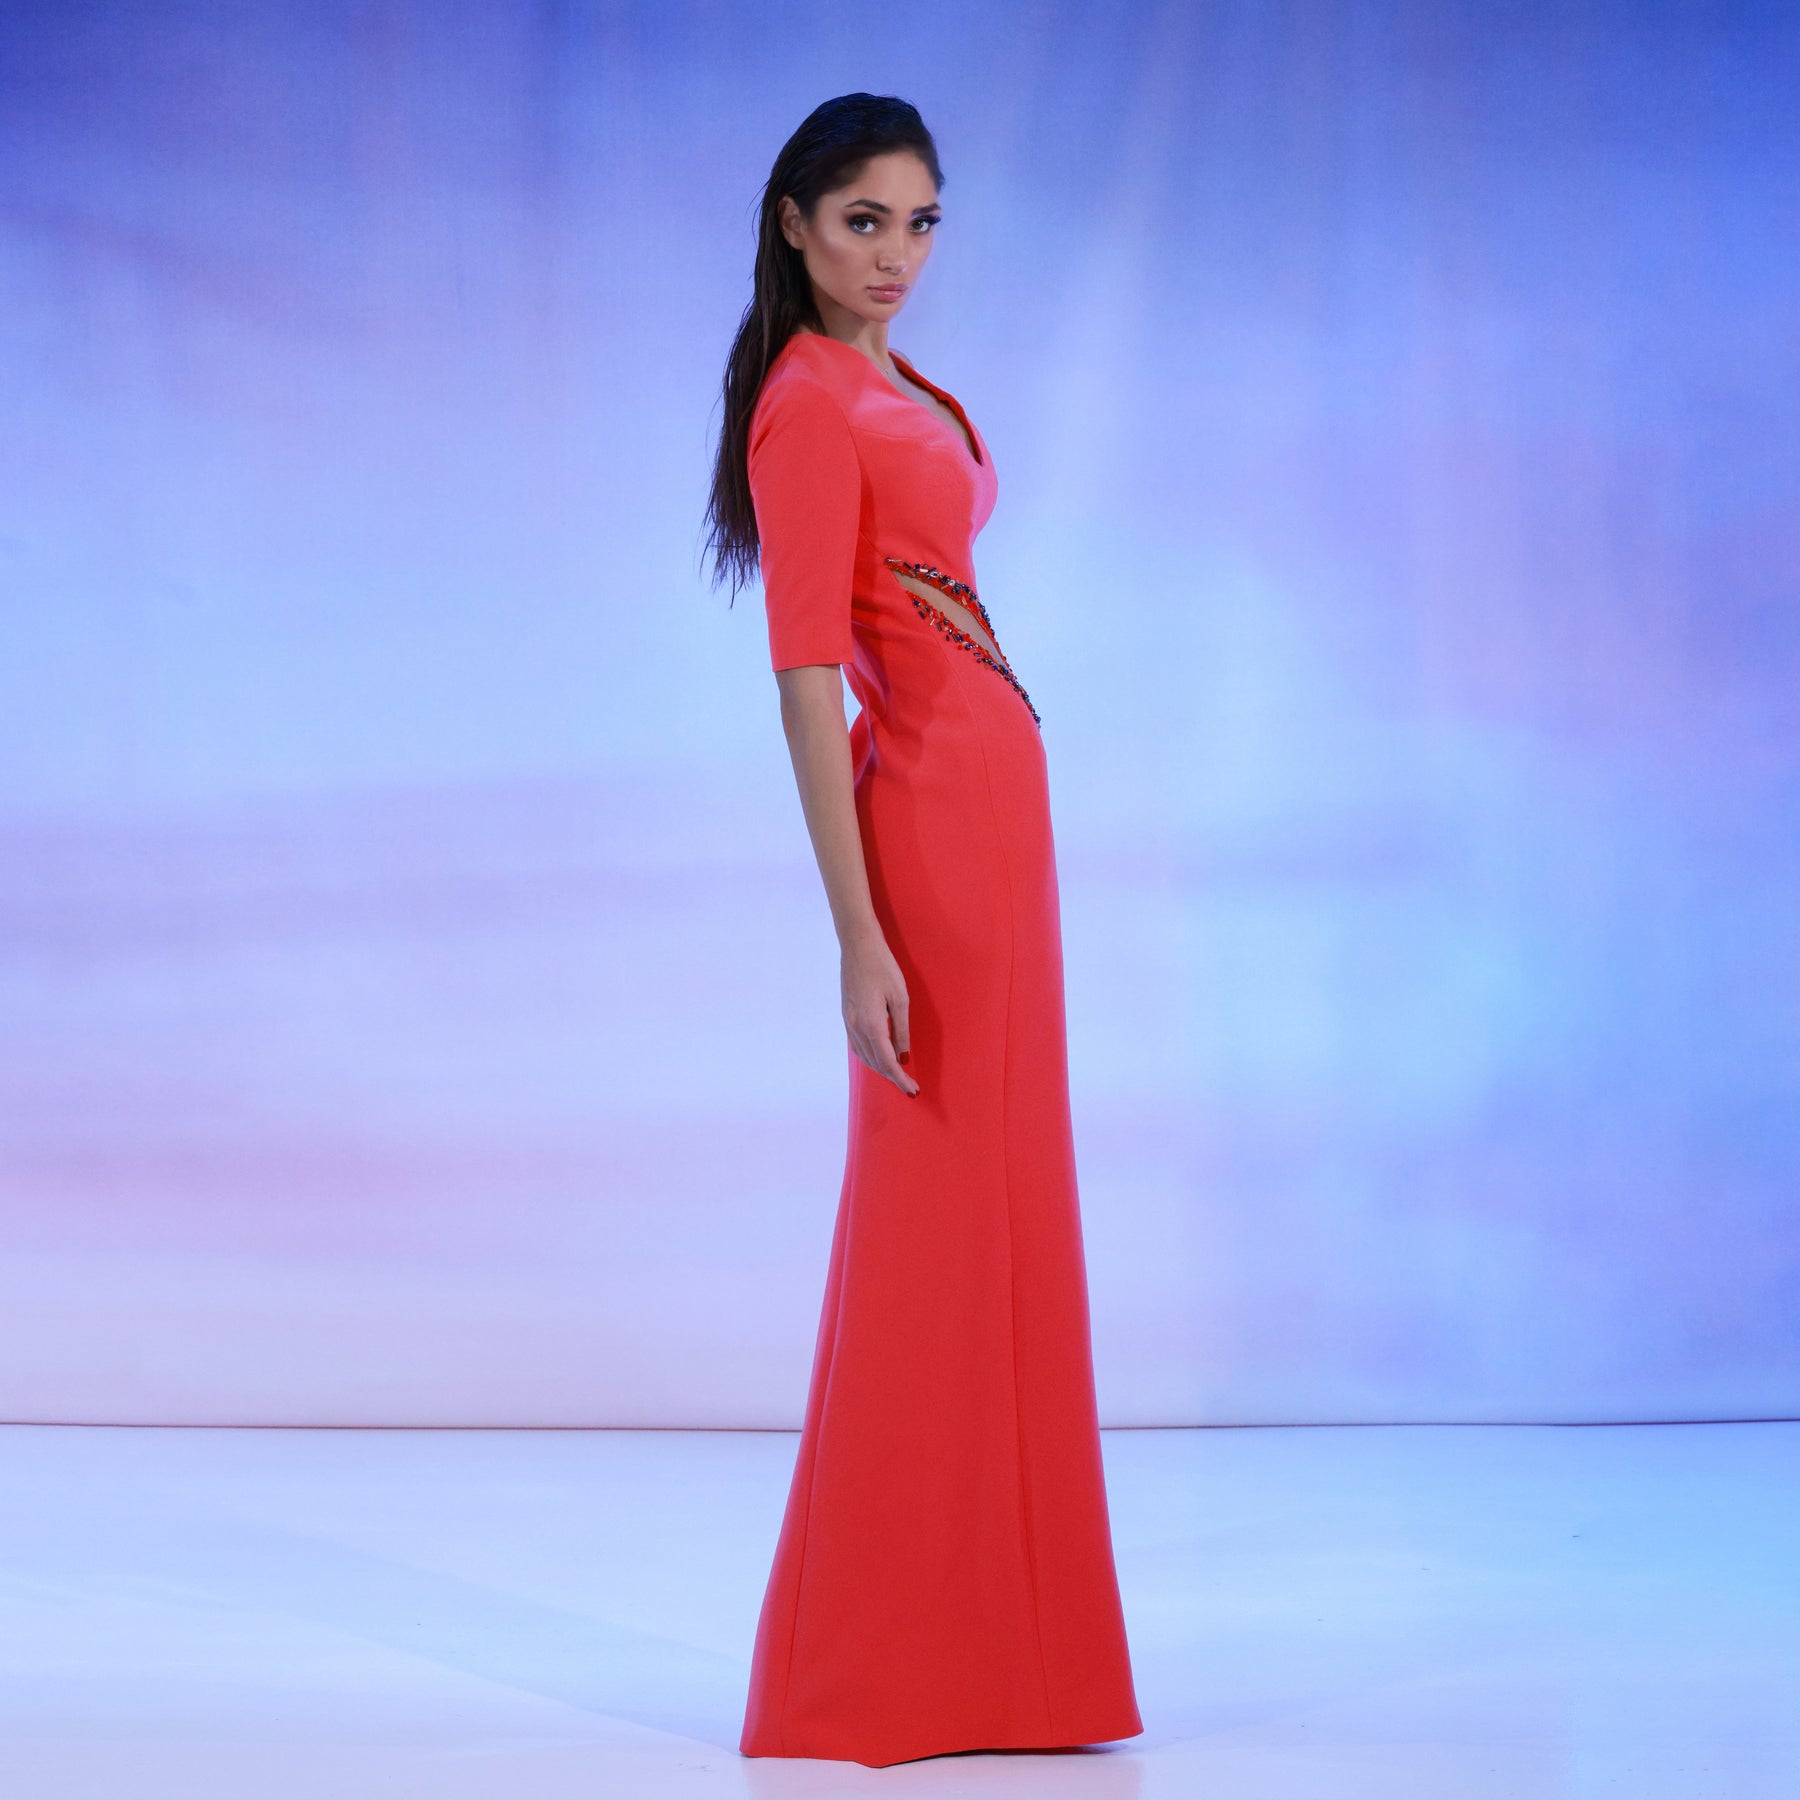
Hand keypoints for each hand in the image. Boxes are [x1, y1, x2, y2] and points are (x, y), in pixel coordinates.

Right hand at [840, 928, 918, 1095]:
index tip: (913, 1090)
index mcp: (871, 1024)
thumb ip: (901, 1030)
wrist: (857, 945)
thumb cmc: (883, 967)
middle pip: (874, 1063)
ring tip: (896, 1074)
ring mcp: (848, 1021)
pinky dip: (870, 1056)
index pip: (888, 1062)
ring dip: (880, 1068)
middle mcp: (856, 1026)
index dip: (900, 1079)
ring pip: (864, 1056)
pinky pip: (857, 1045)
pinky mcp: (846, 1014)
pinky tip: (879, 1055)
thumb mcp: (900, 998)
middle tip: (909, 1085)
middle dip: (892, 1077)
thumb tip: (903, 1056)